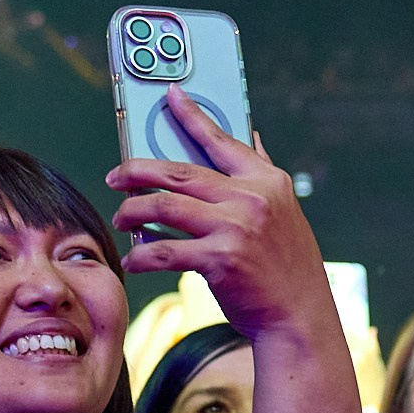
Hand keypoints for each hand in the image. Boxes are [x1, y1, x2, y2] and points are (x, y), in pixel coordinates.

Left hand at [104, 88, 363, 412]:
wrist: (298, 317)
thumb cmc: (285, 267)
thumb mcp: (283, 212)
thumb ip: (262, 173)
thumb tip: (251, 136)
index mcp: (266, 181)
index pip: (221, 140)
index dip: (191, 115)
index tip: (169, 95)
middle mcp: (251, 198)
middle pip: (177, 172)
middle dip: (137, 171)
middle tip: (115, 177)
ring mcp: (236, 227)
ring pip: (163, 206)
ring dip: (132, 211)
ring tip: (120, 218)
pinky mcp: (219, 259)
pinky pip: (164, 250)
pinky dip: (141, 256)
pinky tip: (133, 260)